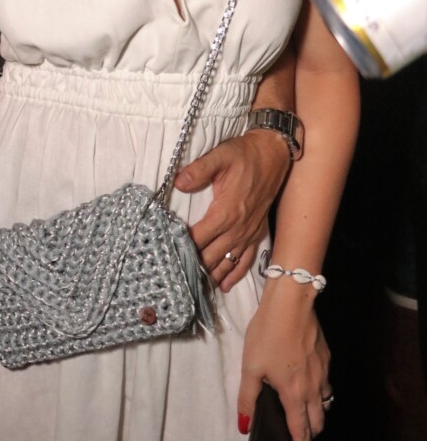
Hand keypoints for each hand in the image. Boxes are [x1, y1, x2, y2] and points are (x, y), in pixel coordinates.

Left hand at [176, 131, 290, 290]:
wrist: (273, 156)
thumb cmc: (244, 155)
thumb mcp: (220, 156)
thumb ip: (198, 170)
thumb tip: (178, 182)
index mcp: (226, 211)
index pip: (199, 237)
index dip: (182, 246)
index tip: (166, 252)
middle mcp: (238, 228)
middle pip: (210, 255)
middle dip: (192, 265)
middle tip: (173, 273)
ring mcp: (248, 233)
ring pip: (226, 262)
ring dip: (210, 274)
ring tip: (192, 285)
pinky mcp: (256, 234)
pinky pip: (245, 261)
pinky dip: (233, 275)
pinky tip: (222, 285)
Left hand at [239, 282, 330, 440]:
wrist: (292, 303)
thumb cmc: (267, 334)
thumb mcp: (250, 366)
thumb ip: (247, 397)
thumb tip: (245, 425)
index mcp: (294, 394)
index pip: (301, 431)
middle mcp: (314, 388)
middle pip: (318, 421)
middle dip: (310, 433)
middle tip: (300, 436)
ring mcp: (323, 371)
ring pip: (325, 402)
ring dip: (316, 412)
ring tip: (304, 412)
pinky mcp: (326, 356)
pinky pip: (326, 383)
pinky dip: (319, 391)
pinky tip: (307, 381)